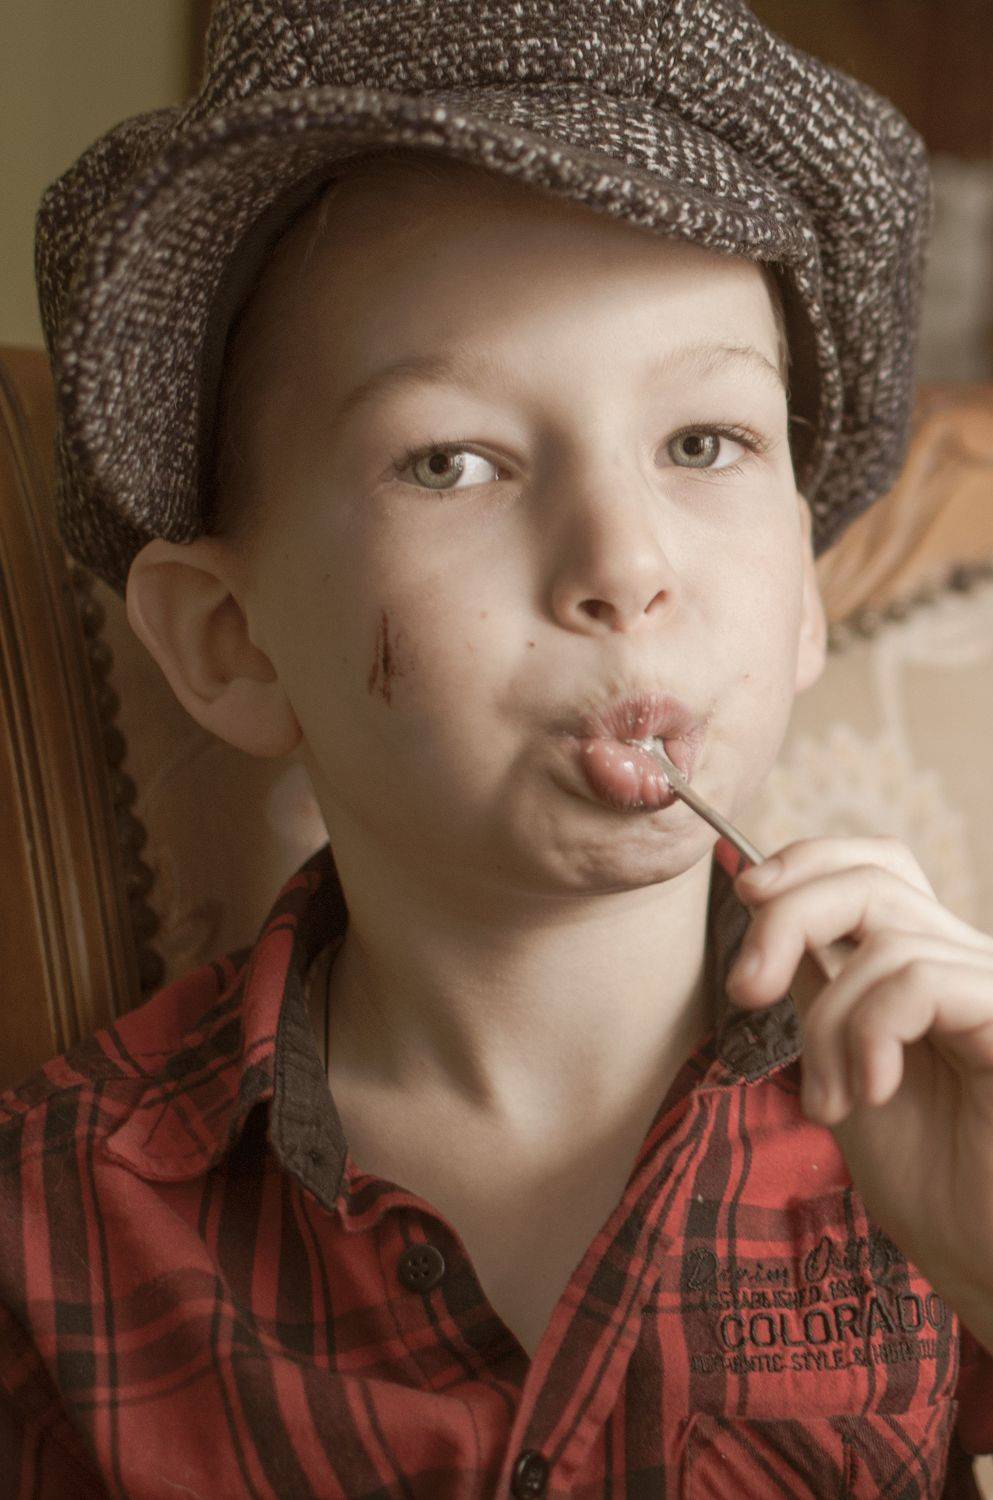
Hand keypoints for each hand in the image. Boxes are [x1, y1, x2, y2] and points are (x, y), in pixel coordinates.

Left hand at [728, 835, 992, 1348]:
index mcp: (930, 962)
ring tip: (830, 1100)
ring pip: (884, 942)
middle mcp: (971, 962)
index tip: (745, 893)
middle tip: (745, 991)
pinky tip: (871, 1089)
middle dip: (788, 920)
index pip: (877, 862)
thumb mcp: (842, 1062)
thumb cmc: (924, 1177)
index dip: (809, 860)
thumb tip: (767, 910)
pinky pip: (923, 979)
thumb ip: (819, 987)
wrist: (981, 1262)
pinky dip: (872, 1030)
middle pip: (872, 879)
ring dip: (829, 1025)